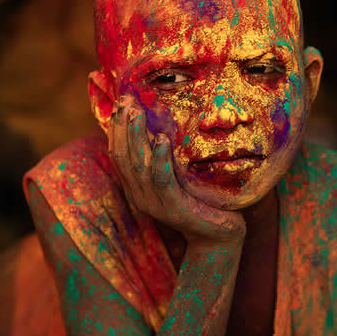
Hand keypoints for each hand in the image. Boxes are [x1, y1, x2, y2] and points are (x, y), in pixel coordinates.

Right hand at [108, 100, 245, 246]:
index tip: (122, 101)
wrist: (218, 236)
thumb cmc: (200, 200)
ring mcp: (156, 203)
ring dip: (137, 137)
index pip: (119, 154)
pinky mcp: (174, 208)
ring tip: (137, 113)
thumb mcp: (178, 176)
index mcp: (138, 187)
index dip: (118, 127)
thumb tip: (161, 124)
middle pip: (124, 157)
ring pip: (139, 166)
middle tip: (125, 100)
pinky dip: (160, 158)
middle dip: (123, 126)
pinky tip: (161, 138)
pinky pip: (163, 180)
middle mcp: (141, 195)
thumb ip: (165, 157)